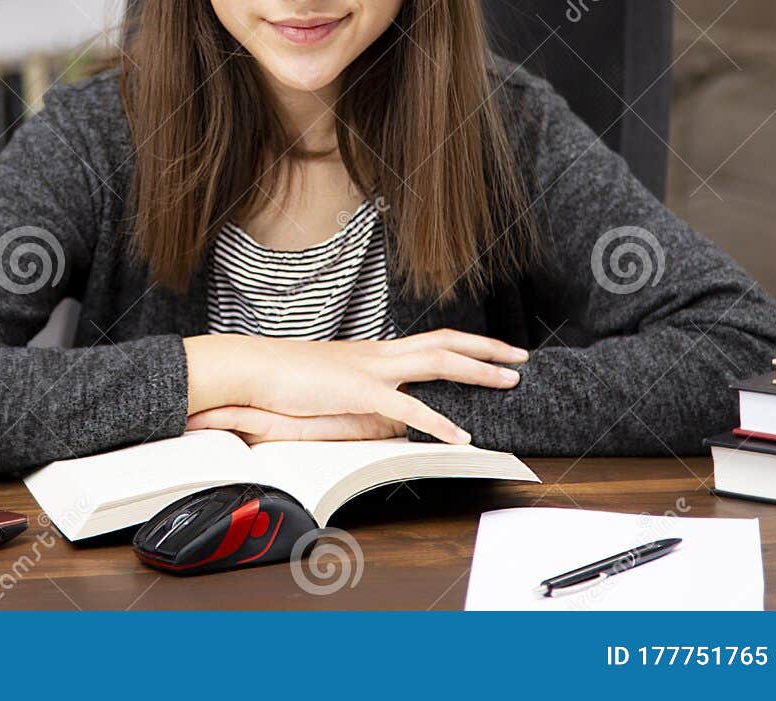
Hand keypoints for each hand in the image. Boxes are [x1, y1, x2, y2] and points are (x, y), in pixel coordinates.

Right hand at [183, 328, 529, 444]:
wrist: (254, 368)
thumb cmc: (286, 378)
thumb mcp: (332, 382)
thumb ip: (361, 391)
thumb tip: (380, 405)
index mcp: (375, 352)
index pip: (432, 340)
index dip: (468, 344)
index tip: (496, 351)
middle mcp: (379, 353)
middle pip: (446, 342)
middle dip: (488, 349)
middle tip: (521, 358)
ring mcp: (371, 368)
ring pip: (437, 362)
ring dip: (478, 371)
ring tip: (509, 383)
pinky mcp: (359, 390)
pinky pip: (408, 405)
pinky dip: (438, 421)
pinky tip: (460, 435)